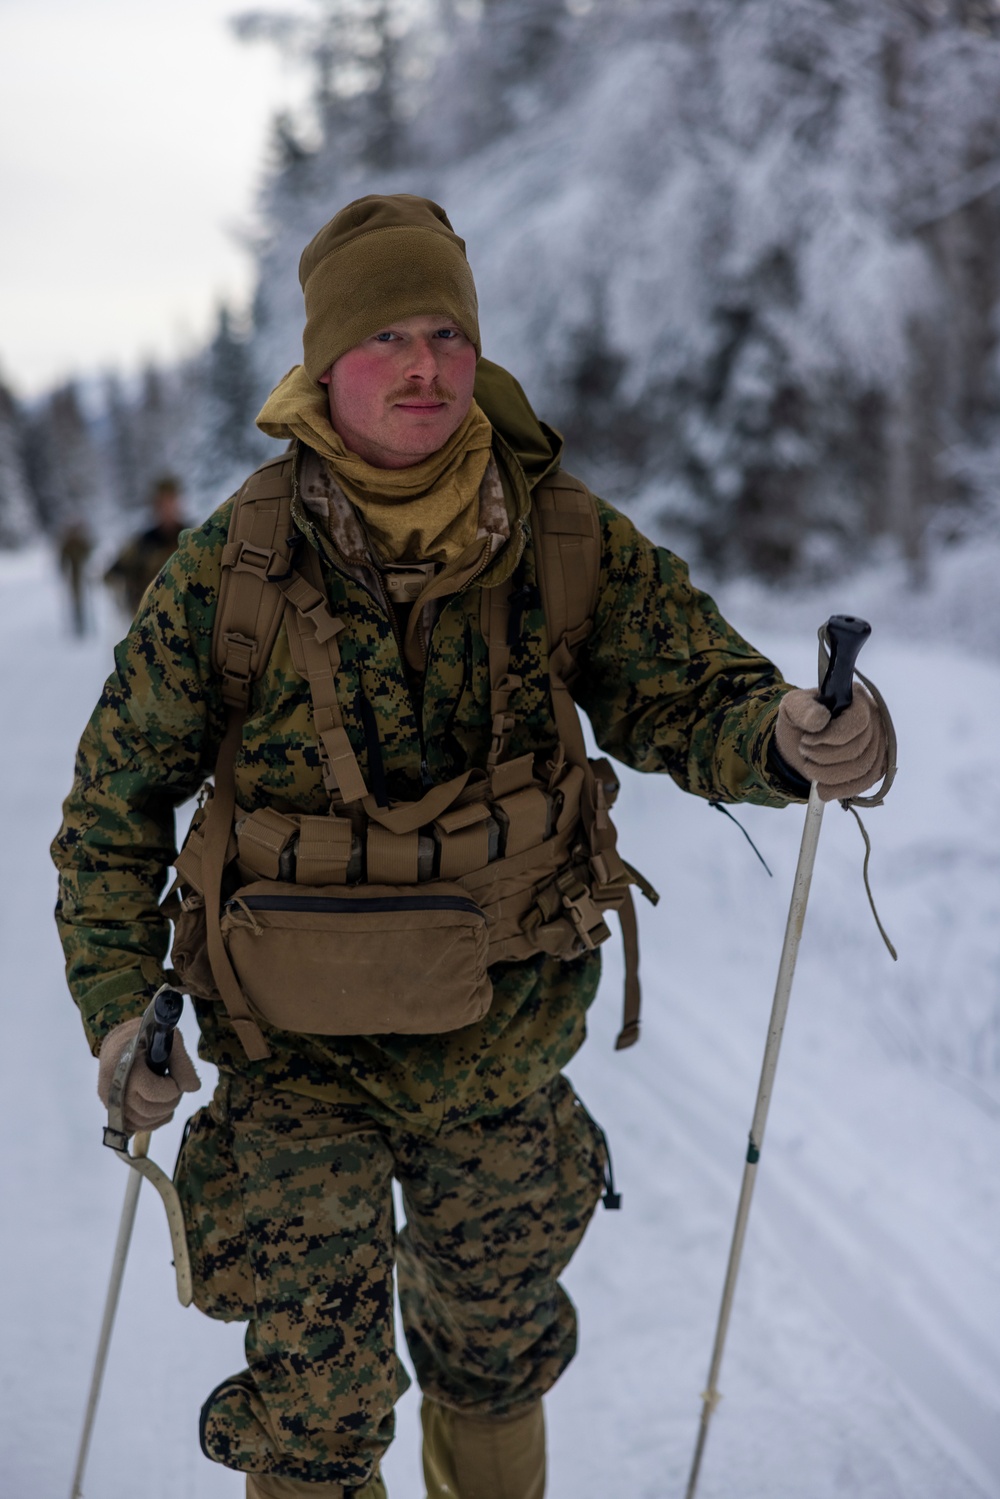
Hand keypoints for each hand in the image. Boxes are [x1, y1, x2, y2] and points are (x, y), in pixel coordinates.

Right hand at [97, 1016, 200, 1132]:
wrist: (117, 1043)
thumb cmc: (145, 1036)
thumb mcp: (167, 1039)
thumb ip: (182, 1062)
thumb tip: (193, 1088)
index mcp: (126, 1066)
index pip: (154, 1092)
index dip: (173, 1087)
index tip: (174, 1076)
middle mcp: (113, 1088)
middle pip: (150, 1110)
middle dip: (171, 1100)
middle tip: (175, 1085)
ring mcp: (110, 1102)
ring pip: (144, 1122)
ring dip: (164, 1112)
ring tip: (168, 1092)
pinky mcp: (112, 1111)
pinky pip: (137, 1126)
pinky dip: (154, 1120)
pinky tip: (161, 1105)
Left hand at [775, 686, 886, 802]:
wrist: (802, 741)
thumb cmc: (800, 720)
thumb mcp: (792, 707)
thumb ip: (802, 709)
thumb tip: (820, 719)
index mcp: (857, 699)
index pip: (858, 722)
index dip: (831, 737)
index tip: (806, 740)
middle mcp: (875, 719)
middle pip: (859, 748)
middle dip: (824, 756)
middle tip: (804, 751)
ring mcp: (879, 743)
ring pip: (863, 769)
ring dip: (829, 774)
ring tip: (809, 767)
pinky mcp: (876, 765)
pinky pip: (865, 783)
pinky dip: (840, 789)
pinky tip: (822, 789)